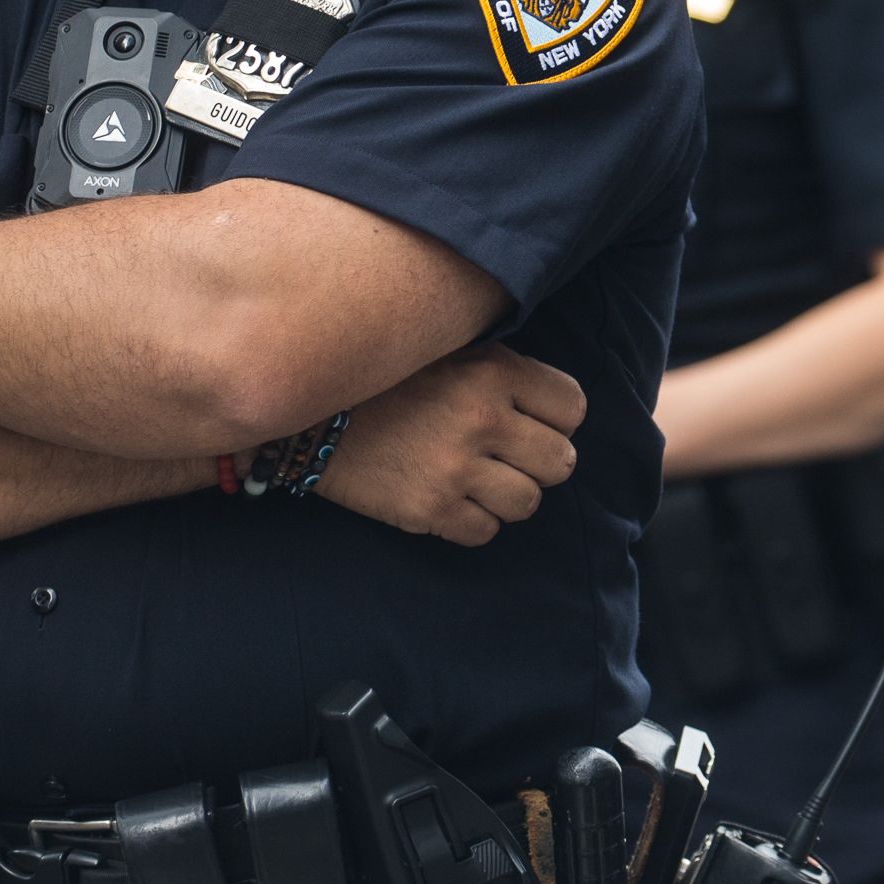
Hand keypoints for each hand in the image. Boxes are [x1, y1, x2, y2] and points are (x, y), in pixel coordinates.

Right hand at [321, 343, 585, 546]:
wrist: (311, 417)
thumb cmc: (389, 382)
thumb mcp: (452, 351)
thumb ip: (505, 373)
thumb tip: (558, 408)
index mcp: (493, 370)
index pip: (572, 408)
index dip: (557, 419)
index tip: (532, 422)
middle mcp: (481, 418)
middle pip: (561, 462)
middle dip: (540, 463)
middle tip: (509, 457)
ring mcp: (455, 468)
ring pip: (528, 503)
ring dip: (509, 496)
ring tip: (479, 479)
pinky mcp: (428, 509)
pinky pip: (486, 532)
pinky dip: (474, 521)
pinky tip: (451, 499)